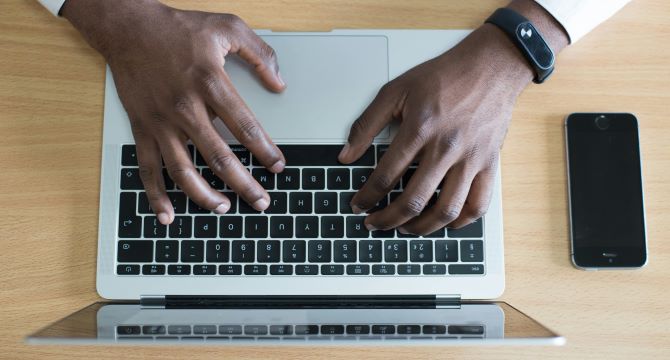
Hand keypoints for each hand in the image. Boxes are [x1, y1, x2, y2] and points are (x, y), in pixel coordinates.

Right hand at [63, 0, 285, 224]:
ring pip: (183, 170)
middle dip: (244, 184)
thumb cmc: (178, 28)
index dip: (265, 151)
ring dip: (204, 196)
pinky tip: (168, 214)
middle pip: (219, 157)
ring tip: (225, 209)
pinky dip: (156, 195)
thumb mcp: (227, 27)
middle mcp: (185, 108)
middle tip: (262, 202)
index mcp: (211, 83)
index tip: (278, 166)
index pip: (245, 127)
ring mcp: (161, 122)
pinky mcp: (142, 128)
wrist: (128, 28)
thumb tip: (280, 83)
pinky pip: (148, 168)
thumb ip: (259, 54)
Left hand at [339, 1, 567, 234]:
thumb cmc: (444, 77)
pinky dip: (460, 222)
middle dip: (387, 219)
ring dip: (421, 228)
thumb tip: (346, 155)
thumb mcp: (396, 91)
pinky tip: (445, 223)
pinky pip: (478, 205)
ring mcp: (471, 159)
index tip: (358, 205)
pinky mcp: (489, 164)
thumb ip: (367, 124)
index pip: (385, 176)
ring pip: (446, 210)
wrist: (490, 67)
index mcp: (419, 130)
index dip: (367, 197)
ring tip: (405, 228)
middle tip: (374, 224)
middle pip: (413, 200)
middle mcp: (446, 148)